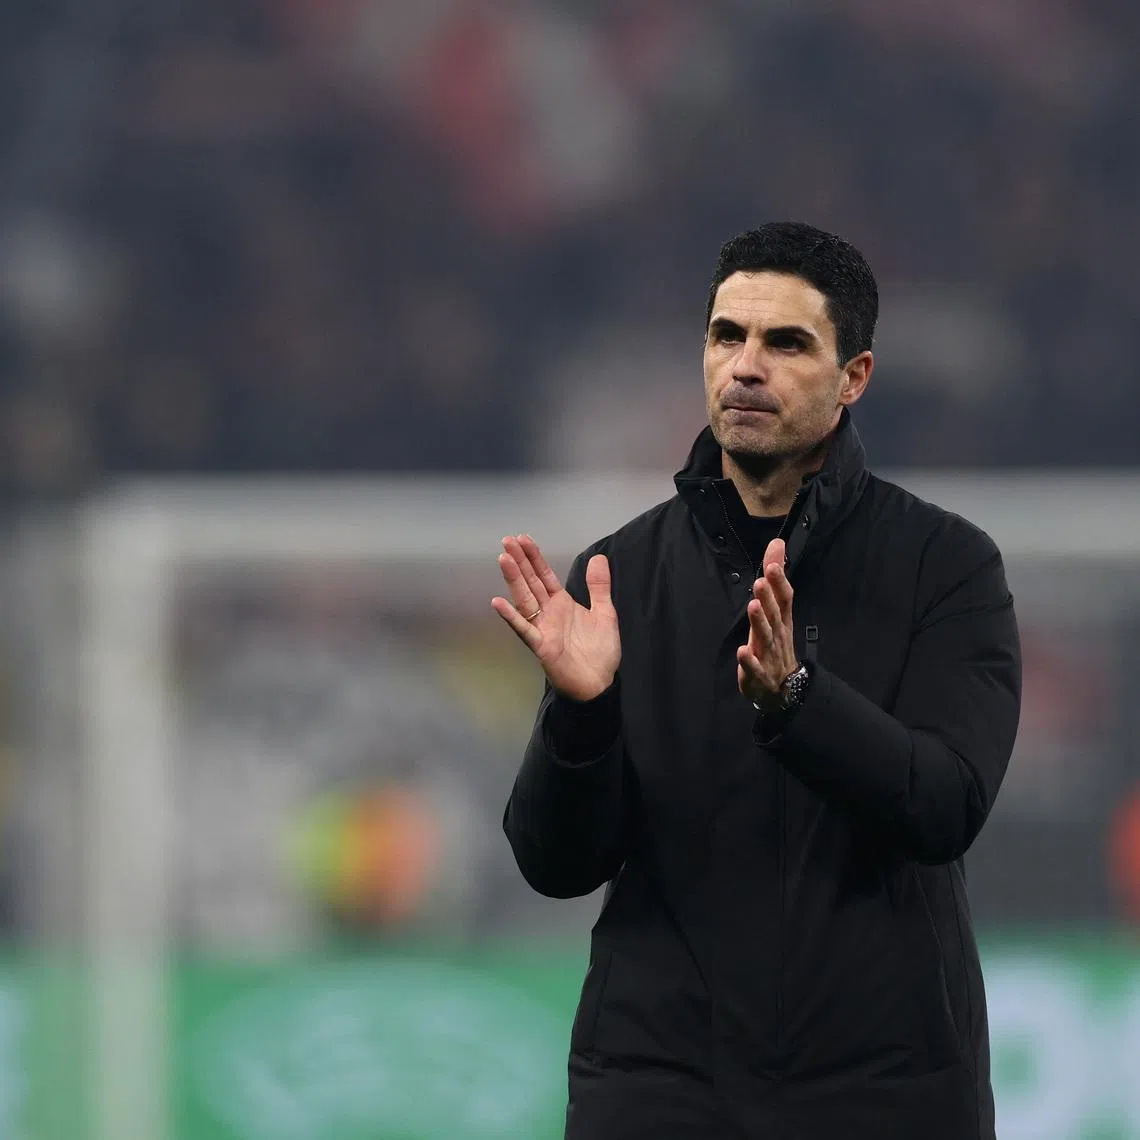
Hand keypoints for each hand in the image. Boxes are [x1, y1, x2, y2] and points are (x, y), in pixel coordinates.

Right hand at [492, 534, 620, 701]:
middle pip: (531, 582)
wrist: (600, 683)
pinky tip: (498, 602)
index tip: (522, 538)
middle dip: (520, 561)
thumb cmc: (600, 651)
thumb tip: (599, 557)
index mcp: (561, 603)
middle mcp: (548, 613)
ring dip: (514, 580)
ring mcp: (542, 628)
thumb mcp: (605, 613)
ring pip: (525, 599)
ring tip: (503, 559)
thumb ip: (599, 586)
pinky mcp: (541, 646)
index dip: (534, 557)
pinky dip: (511, 617)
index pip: (544, 575)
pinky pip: (524, 629)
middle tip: (507, 540)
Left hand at [737, 538, 798, 710]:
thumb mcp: (776, 611)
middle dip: (767, 598)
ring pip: (764, 637)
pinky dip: (749, 661)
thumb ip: (775, 578)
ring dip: (759, 622)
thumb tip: (776, 544)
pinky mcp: (759, 674)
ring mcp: (769, 654)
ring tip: (752, 607)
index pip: (784, 599)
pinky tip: (742, 652)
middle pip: (774, 615)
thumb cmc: (777, 643)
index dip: (779, 583)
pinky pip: (754, 667)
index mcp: (782, 620)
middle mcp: (777, 634)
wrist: (784, 688)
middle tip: (760, 582)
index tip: (773, 566)